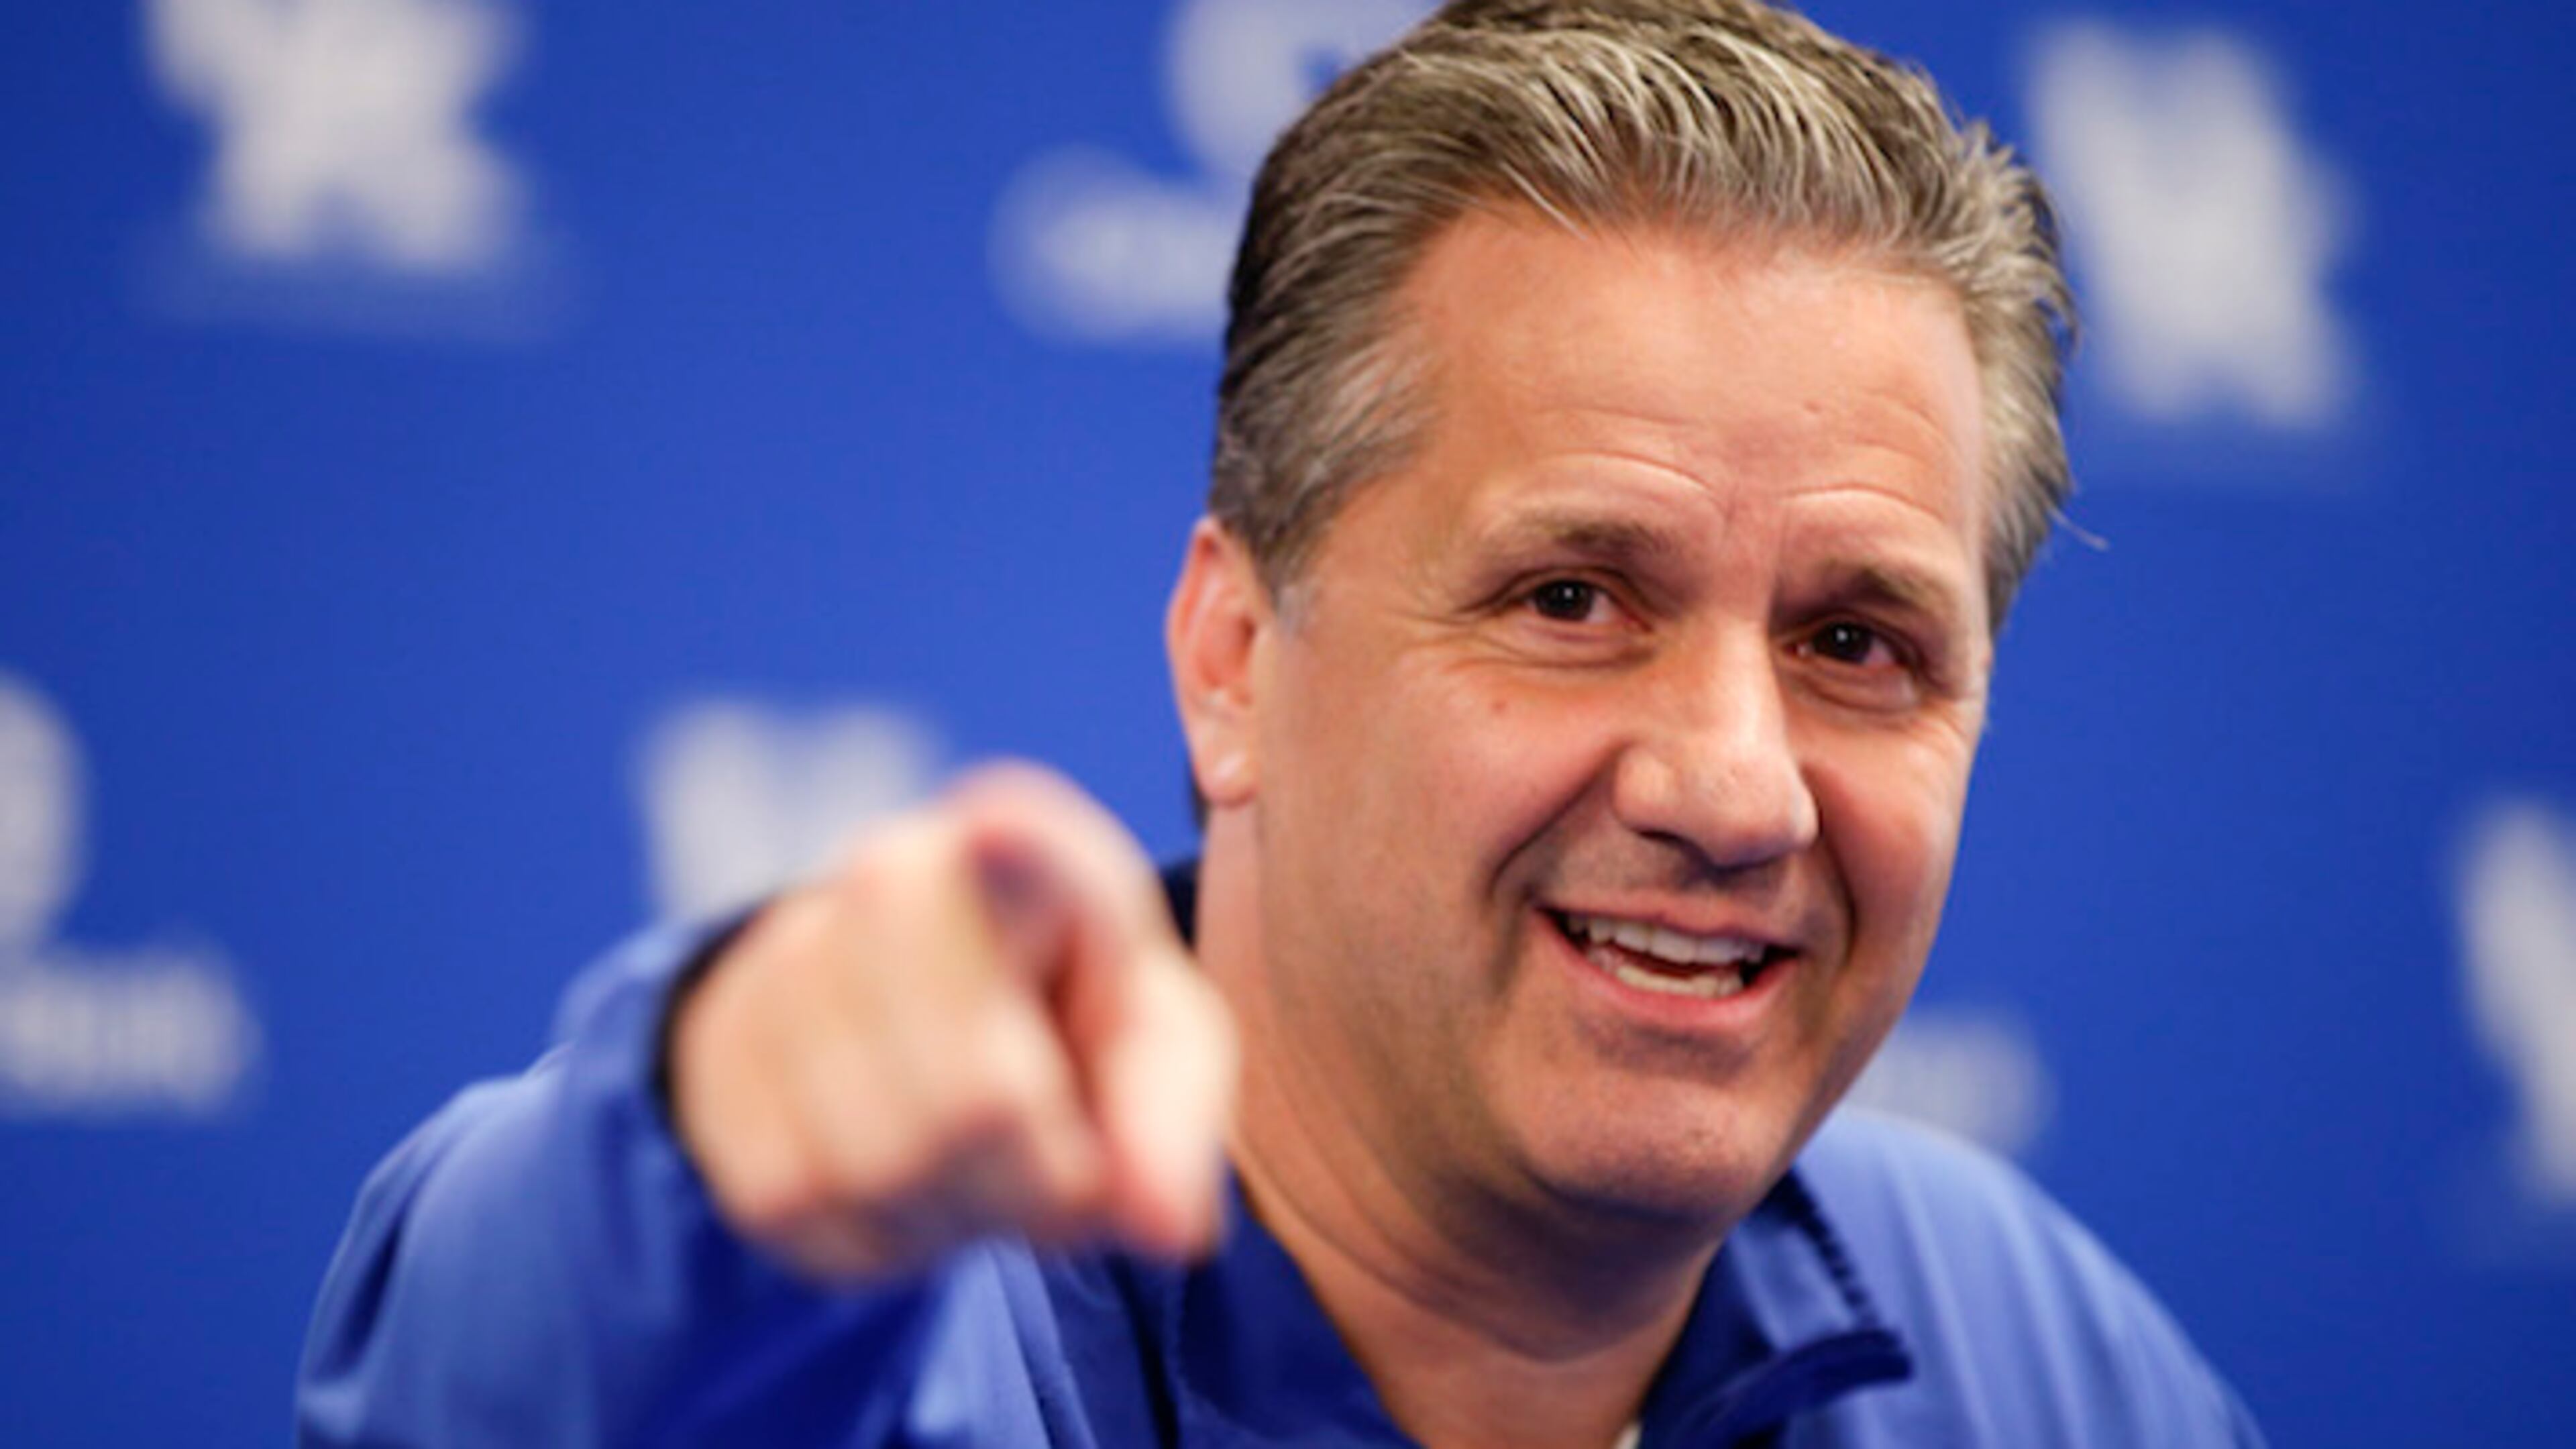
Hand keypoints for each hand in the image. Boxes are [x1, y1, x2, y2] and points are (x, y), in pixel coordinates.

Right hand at [667, 762, 1237, 1280]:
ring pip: (873, 1163)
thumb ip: (1170, 1126)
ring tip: (984, 1173)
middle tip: (1063, 1174)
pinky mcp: (715, 1048)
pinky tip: (903, 1183)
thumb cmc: (1073, 1019)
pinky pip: (790, 1197)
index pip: (1016, 852)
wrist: (929, 1004)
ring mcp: (787, 952)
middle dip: (1032, 1182)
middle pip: (971, 1102)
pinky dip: (865, 1230)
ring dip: (949, 1213)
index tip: (1004, 855)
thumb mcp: (1155, 1048)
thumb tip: (1166, 1226)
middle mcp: (891, 869)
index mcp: (1026, 847)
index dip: (1012, 863)